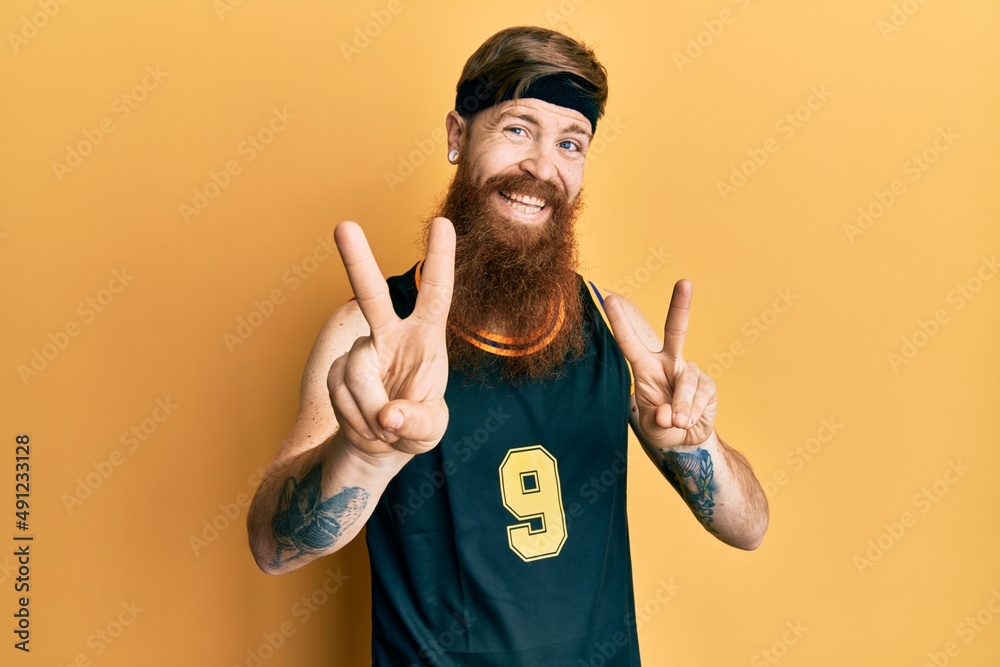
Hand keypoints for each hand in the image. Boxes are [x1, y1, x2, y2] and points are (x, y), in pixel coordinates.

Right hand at [328, 217, 454, 456]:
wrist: (380, 443)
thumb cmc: (415, 425)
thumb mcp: (430, 431)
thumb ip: (417, 423)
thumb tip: (388, 414)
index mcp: (426, 337)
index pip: (436, 294)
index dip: (440, 259)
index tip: (442, 222)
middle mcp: (391, 334)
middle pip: (372, 295)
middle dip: (357, 260)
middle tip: (343, 226)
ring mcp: (361, 350)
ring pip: (357, 374)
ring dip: (371, 411)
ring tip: (385, 429)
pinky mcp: (338, 368)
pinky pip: (340, 393)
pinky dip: (356, 420)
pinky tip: (367, 426)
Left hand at [604, 280, 716, 449]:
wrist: (687, 439)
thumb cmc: (662, 426)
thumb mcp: (652, 427)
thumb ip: (657, 421)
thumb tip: (669, 414)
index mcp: (645, 367)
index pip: (630, 342)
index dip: (620, 322)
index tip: (608, 299)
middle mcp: (668, 362)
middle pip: (676, 330)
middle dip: (681, 306)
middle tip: (685, 282)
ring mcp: (689, 371)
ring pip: (686, 381)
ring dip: (681, 406)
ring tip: (678, 422)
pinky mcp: (708, 384)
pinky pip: (700, 396)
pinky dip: (693, 413)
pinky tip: (689, 420)